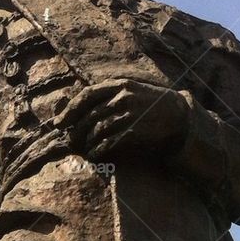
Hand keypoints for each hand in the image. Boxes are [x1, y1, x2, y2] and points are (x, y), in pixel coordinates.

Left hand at [73, 80, 187, 160]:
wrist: (180, 116)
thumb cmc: (151, 105)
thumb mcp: (131, 91)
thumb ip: (109, 96)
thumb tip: (78, 108)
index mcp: (120, 85)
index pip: (87, 95)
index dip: (70, 110)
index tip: (59, 123)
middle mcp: (123, 97)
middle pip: (90, 115)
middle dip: (76, 131)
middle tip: (70, 142)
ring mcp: (130, 113)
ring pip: (98, 129)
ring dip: (87, 143)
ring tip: (83, 150)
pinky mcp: (136, 130)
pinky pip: (110, 142)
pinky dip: (99, 150)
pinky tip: (95, 155)